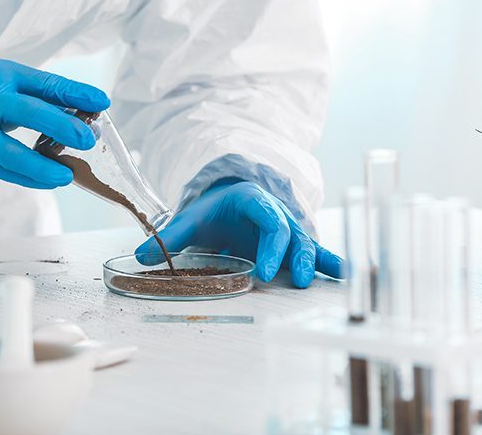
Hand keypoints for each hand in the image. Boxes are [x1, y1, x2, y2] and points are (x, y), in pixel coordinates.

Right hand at [0, 58, 109, 187]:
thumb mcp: (9, 84)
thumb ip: (44, 98)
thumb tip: (87, 117)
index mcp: (3, 75)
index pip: (45, 83)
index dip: (75, 92)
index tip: (103, 102)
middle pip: (26, 112)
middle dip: (61, 125)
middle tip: (87, 139)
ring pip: (10, 152)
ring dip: (42, 166)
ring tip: (68, 176)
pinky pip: (4, 171)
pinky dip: (30, 179)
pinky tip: (51, 181)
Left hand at [136, 181, 344, 286]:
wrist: (225, 200)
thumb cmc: (210, 211)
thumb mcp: (189, 221)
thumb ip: (167, 238)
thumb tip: (139, 256)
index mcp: (253, 201)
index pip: (269, 220)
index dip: (270, 245)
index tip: (262, 271)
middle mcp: (276, 212)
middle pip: (293, 232)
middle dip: (297, 255)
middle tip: (296, 281)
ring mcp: (287, 227)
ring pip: (307, 241)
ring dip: (315, 260)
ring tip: (319, 281)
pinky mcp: (292, 242)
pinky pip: (314, 249)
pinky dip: (327, 260)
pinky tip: (343, 275)